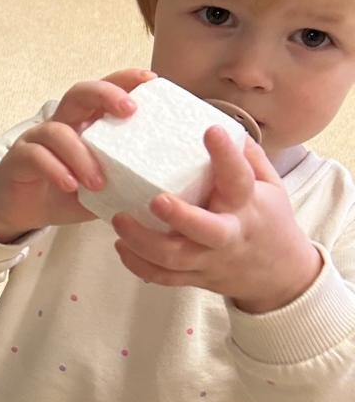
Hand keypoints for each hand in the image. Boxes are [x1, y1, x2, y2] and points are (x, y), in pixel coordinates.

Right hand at [0, 69, 156, 242]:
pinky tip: (70, 186)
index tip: (151, 78)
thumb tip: (169, 189)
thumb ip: (127, 183)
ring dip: (81, 154)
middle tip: (129, 110)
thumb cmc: (66, 194)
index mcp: (84, 125)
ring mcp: (37, 139)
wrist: (21, 211)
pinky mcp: (18, 159)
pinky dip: (55, 169)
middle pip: (79, 94)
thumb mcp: (104, 189)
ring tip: (99, 183)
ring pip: (57, 131)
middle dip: (105, 95)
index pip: (104, 93)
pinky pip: (36, 156)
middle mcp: (61, 124)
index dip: (124, 80)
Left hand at [111, 127, 321, 311]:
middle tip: (155, 199)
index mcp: (248, 206)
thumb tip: (225, 124)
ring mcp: (211, 260)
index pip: (239, 179)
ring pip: (174, 258)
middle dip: (180, 217)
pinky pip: (164, 278)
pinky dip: (139, 265)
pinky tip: (121, 246)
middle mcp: (229, 235)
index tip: (210, 131)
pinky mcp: (196, 277)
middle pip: (206, 231)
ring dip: (143, 241)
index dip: (226, 156)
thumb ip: (249, 157)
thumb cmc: (271, 221)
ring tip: (119, 219)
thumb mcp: (271, 186)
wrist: (282, 275)